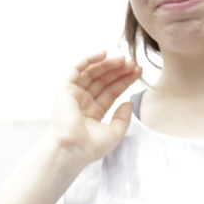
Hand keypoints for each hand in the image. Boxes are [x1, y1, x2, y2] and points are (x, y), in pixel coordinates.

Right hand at [50, 53, 142, 167]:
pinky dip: (88, 59)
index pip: (111, 91)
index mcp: (92, 113)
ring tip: (124, 60)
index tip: (138, 71)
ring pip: (92, 73)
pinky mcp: (64, 90)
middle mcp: (82, 102)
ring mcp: (73, 96)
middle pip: (103, 80)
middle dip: (119, 70)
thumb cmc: (91, 147)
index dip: (125, 80)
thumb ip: (123, 117)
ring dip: (107, 64)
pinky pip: (75, 69)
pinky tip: (103, 53)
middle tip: (134, 63)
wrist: (72, 150)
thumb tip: (129, 102)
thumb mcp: (115, 132)